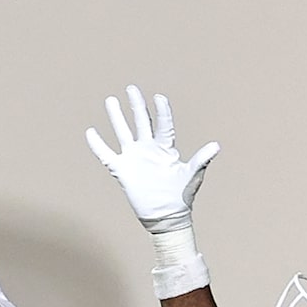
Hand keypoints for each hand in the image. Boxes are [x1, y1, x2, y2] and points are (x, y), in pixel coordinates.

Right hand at [85, 86, 218, 232]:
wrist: (165, 217)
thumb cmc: (181, 196)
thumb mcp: (191, 176)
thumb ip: (201, 160)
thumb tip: (216, 146)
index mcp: (165, 148)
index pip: (162, 124)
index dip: (161, 111)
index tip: (159, 97)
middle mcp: (148, 149)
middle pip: (141, 121)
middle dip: (136, 105)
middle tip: (131, 88)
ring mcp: (134, 158)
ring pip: (123, 132)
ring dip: (117, 117)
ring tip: (111, 100)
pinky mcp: (122, 171)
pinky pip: (107, 155)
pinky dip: (98, 145)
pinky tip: (91, 132)